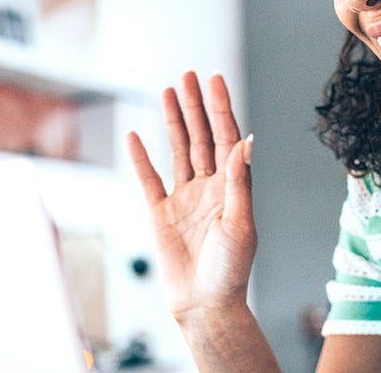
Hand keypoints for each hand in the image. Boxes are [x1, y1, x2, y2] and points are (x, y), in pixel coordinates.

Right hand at [127, 72, 254, 319]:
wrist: (205, 305)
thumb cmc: (230, 271)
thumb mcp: (240, 224)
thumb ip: (238, 182)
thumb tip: (245, 142)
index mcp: (232, 188)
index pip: (226, 139)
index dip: (220, 109)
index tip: (214, 80)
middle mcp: (208, 188)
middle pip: (201, 137)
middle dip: (195, 106)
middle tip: (188, 75)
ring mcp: (183, 199)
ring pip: (178, 150)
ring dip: (173, 121)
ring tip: (167, 91)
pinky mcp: (160, 214)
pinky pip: (148, 179)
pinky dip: (141, 157)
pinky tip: (136, 134)